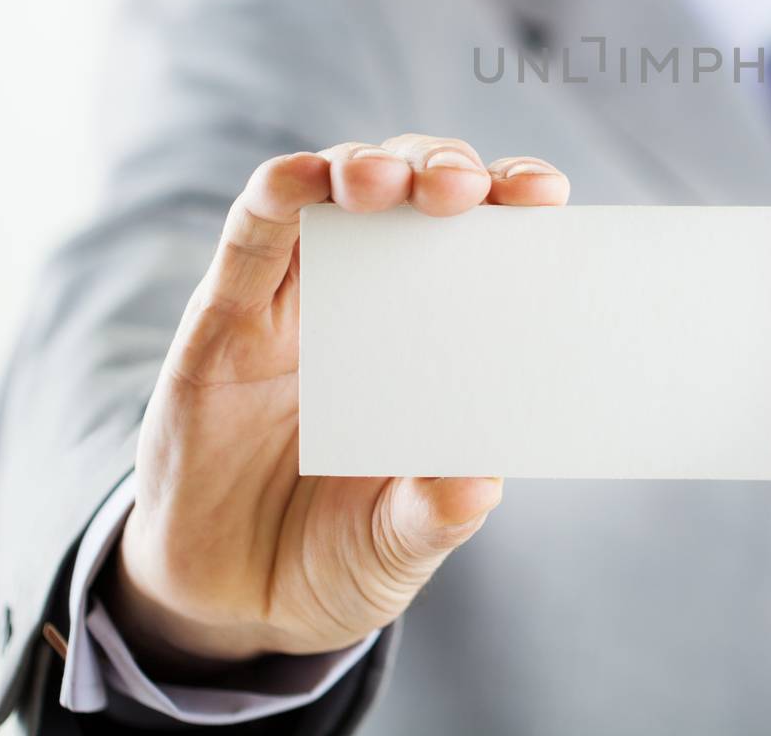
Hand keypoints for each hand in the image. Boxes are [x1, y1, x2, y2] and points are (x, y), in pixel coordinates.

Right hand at [101, 136, 569, 673]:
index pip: (484, 240)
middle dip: (443, 169)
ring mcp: (297, 299)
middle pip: (414, 191)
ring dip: (369, 167)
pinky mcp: (224, 313)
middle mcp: (374, 298)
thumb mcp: (399, 544)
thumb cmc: (339, 551)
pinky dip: (279, 191)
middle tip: (465, 188)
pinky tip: (302, 179)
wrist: (230, 603)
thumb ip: (435, 512)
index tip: (546, 197)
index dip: (514, 202)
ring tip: (389, 184)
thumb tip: (477, 482)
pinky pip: (250, 232)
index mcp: (438, 335)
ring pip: (336, 189)